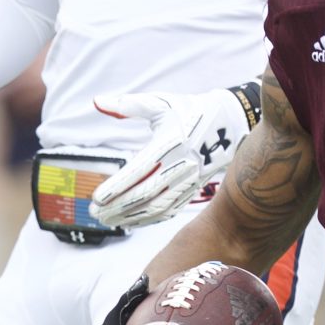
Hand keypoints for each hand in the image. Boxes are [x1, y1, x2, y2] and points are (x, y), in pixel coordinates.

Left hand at [88, 85, 255, 227]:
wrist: (229, 123)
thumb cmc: (189, 110)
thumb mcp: (160, 103)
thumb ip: (127, 105)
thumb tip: (97, 101)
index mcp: (169, 143)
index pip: (138, 171)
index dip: (116, 187)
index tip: (96, 197)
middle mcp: (179, 165)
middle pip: (144, 194)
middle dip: (117, 206)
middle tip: (94, 212)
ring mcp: (188, 180)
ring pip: (156, 207)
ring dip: (130, 217)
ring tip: (107, 220)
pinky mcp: (193, 189)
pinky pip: (169, 211)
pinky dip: (149, 219)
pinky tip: (131, 222)